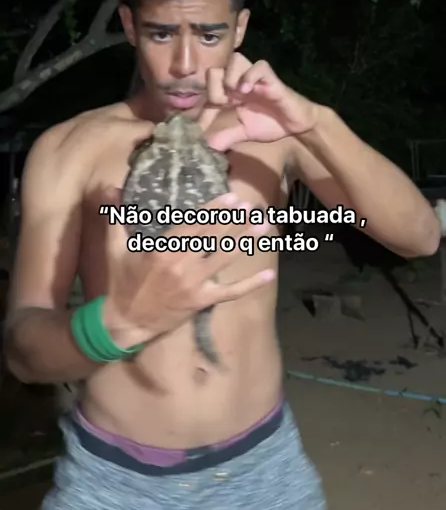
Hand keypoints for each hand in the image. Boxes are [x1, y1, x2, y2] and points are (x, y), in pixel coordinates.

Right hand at [104, 194, 274, 346]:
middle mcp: (181, 265)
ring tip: (263, 226)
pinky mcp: (201, 301)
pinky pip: (230, 293)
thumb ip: (116, 216)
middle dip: (234, 221)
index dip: (214, 211)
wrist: (125, 321)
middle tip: (251, 206)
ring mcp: (194, 285)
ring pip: (224, 259)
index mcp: (162, 251)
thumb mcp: (115, 248)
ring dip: (244, 241)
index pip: (193, 226)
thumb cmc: (121, 282)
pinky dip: (250, 284)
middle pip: (213, 238)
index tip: (231, 197)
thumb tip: (112, 187)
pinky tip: (269, 274)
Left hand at [199, 53, 315, 151]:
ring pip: (235, 59)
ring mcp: (254, 78)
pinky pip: (259, 66)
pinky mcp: (270, 78)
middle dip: (214, 88)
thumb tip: (206, 148)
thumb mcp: (241, 133)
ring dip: (231, 77)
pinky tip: (248, 91)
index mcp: (229, 93)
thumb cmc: (268, 123)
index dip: (203, 104)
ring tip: (237, 96)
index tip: (208, 122)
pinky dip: (250, 76)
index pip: (206, 89)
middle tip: (224, 104)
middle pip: (214, 69)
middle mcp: (238, 82)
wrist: (295, 125)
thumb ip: (224, 138)